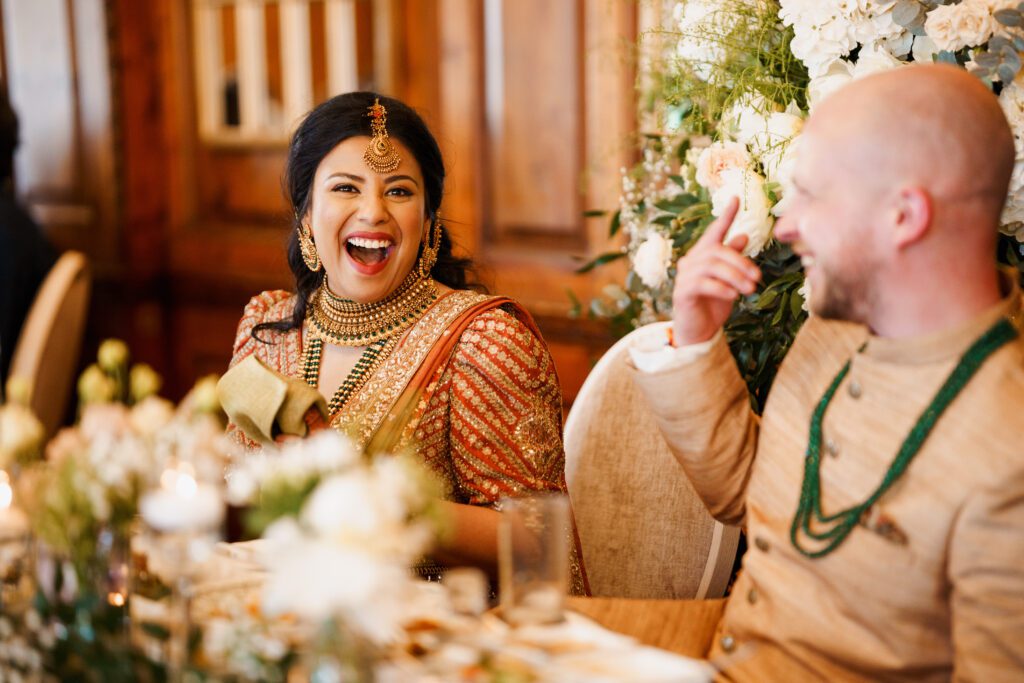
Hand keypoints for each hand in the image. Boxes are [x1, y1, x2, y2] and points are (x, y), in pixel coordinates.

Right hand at [672, 197, 761, 345]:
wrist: (699, 332)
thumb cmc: (713, 304)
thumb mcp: (729, 280)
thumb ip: (732, 259)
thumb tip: (742, 236)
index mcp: (703, 256)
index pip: (714, 232)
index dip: (726, 216)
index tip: (736, 199)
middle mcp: (690, 262)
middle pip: (716, 251)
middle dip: (740, 262)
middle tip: (758, 277)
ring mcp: (684, 277)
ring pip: (711, 266)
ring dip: (735, 276)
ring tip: (750, 289)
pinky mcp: (682, 293)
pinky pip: (703, 284)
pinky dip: (722, 288)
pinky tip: (734, 295)